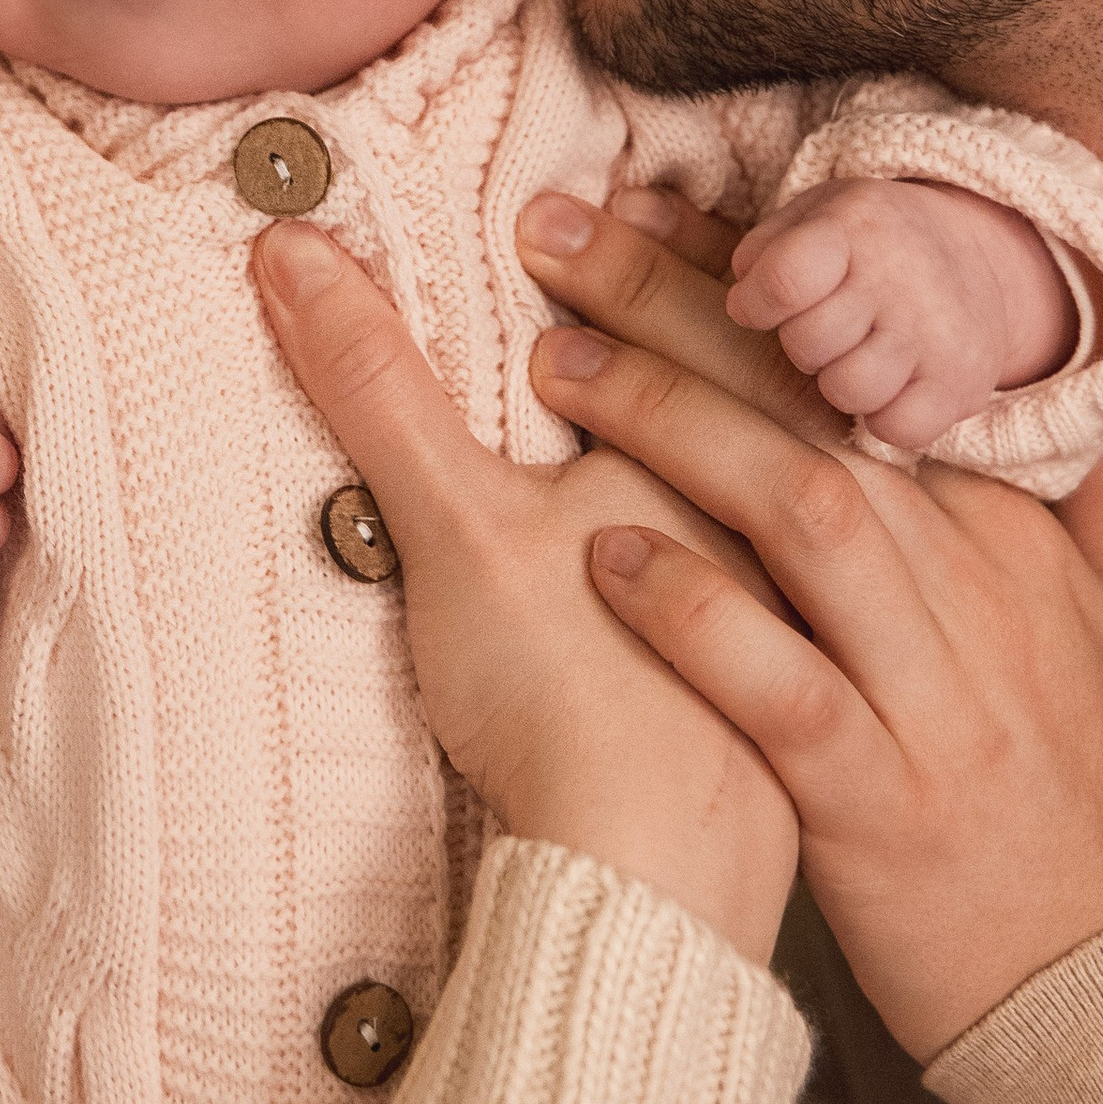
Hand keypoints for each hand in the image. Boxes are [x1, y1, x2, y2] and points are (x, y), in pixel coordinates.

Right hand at [250, 220, 797, 964]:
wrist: (656, 887)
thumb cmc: (565, 697)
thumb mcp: (452, 518)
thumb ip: (379, 382)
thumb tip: (289, 247)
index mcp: (714, 453)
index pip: (683, 317)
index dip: (620, 252)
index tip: (559, 216)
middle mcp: (777, 515)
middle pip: (760, 380)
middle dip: (700, 314)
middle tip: (635, 253)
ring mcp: (806, 608)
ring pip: (805, 477)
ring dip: (758, 423)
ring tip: (709, 389)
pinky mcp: (810, 695)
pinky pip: (813, 583)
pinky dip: (781, 545)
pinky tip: (753, 561)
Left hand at [514, 191, 1102, 1060]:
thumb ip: (1097, 494)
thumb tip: (1091, 386)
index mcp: (1014, 530)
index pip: (880, 359)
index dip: (771, 276)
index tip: (667, 200)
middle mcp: (972, 583)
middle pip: (822, 405)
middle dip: (688, 309)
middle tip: (562, 235)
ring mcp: (925, 686)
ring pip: (800, 515)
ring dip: (672, 428)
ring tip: (556, 365)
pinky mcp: (874, 795)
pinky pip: (776, 684)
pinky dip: (693, 614)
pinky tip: (605, 555)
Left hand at [727, 178, 1076, 449]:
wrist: (977, 259)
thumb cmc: (870, 245)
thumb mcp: (815, 217)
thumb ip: (762, 252)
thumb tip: (741, 304)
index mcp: (856, 227)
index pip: (784, 280)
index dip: (756, 304)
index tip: (759, 307)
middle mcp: (902, 276)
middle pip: (808, 343)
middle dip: (803, 343)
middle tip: (830, 326)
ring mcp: (937, 331)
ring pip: (848, 390)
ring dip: (841, 382)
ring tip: (861, 354)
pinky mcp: (963, 383)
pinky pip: (896, 429)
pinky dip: (885, 418)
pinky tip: (893, 385)